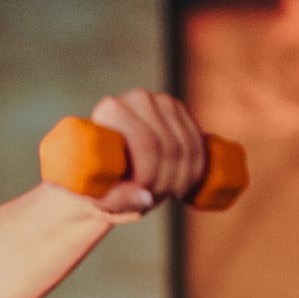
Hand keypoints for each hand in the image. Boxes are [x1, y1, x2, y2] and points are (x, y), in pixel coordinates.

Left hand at [85, 89, 206, 216]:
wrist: (111, 163)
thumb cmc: (100, 180)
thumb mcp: (101, 194)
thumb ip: (117, 198)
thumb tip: (145, 197)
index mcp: (110, 110)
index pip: (145, 143)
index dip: (150, 175)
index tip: (145, 195)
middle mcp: (137, 98)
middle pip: (169, 147)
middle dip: (166, 180)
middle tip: (155, 198)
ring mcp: (162, 101)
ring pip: (186, 148)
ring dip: (182, 179)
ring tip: (165, 192)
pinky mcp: (179, 110)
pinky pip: (198, 143)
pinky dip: (196, 169)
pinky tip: (184, 183)